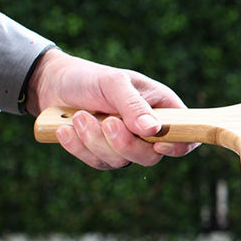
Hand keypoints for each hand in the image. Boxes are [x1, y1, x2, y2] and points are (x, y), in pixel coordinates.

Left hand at [26, 49, 198, 168]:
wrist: (55, 84)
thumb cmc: (91, 78)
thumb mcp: (114, 83)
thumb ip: (133, 106)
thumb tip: (154, 130)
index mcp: (162, 108)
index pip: (185, 134)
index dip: (179, 145)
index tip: (158, 144)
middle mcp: (148, 130)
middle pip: (150, 156)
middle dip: (125, 144)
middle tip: (107, 122)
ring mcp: (125, 145)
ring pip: (120, 161)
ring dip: (95, 141)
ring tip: (78, 117)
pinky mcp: (103, 154)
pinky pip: (97, 162)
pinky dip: (79, 147)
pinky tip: (65, 129)